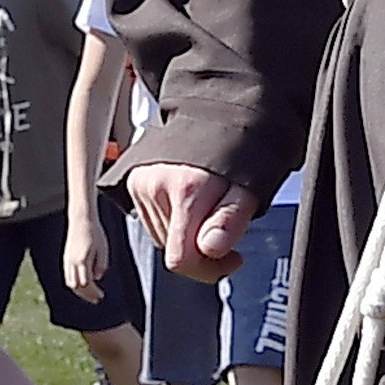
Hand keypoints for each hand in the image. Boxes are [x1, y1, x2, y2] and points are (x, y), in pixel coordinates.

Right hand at [62, 210, 112, 304]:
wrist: (81, 220)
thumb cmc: (95, 233)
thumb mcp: (103, 249)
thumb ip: (101, 265)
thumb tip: (97, 278)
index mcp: (82, 260)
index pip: (86, 284)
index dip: (93, 292)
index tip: (101, 296)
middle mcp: (72, 262)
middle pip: (77, 286)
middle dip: (86, 295)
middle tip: (97, 299)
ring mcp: (67, 260)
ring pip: (70, 282)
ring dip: (80, 291)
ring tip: (90, 294)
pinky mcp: (66, 258)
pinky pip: (68, 276)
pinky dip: (74, 283)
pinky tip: (83, 285)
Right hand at [126, 156, 257, 279]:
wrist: (216, 114)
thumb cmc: (238, 151)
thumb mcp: (249, 187)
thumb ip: (230, 220)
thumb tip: (211, 249)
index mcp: (186, 189)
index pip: (180, 259)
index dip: (208, 270)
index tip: (232, 258)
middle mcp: (156, 186)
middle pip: (172, 252)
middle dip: (202, 251)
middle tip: (226, 232)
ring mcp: (141, 184)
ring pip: (163, 239)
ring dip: (187, 236)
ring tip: (209, 210)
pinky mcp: (134, 182)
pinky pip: (154, 222)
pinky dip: (174, 222)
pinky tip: (191, 204)